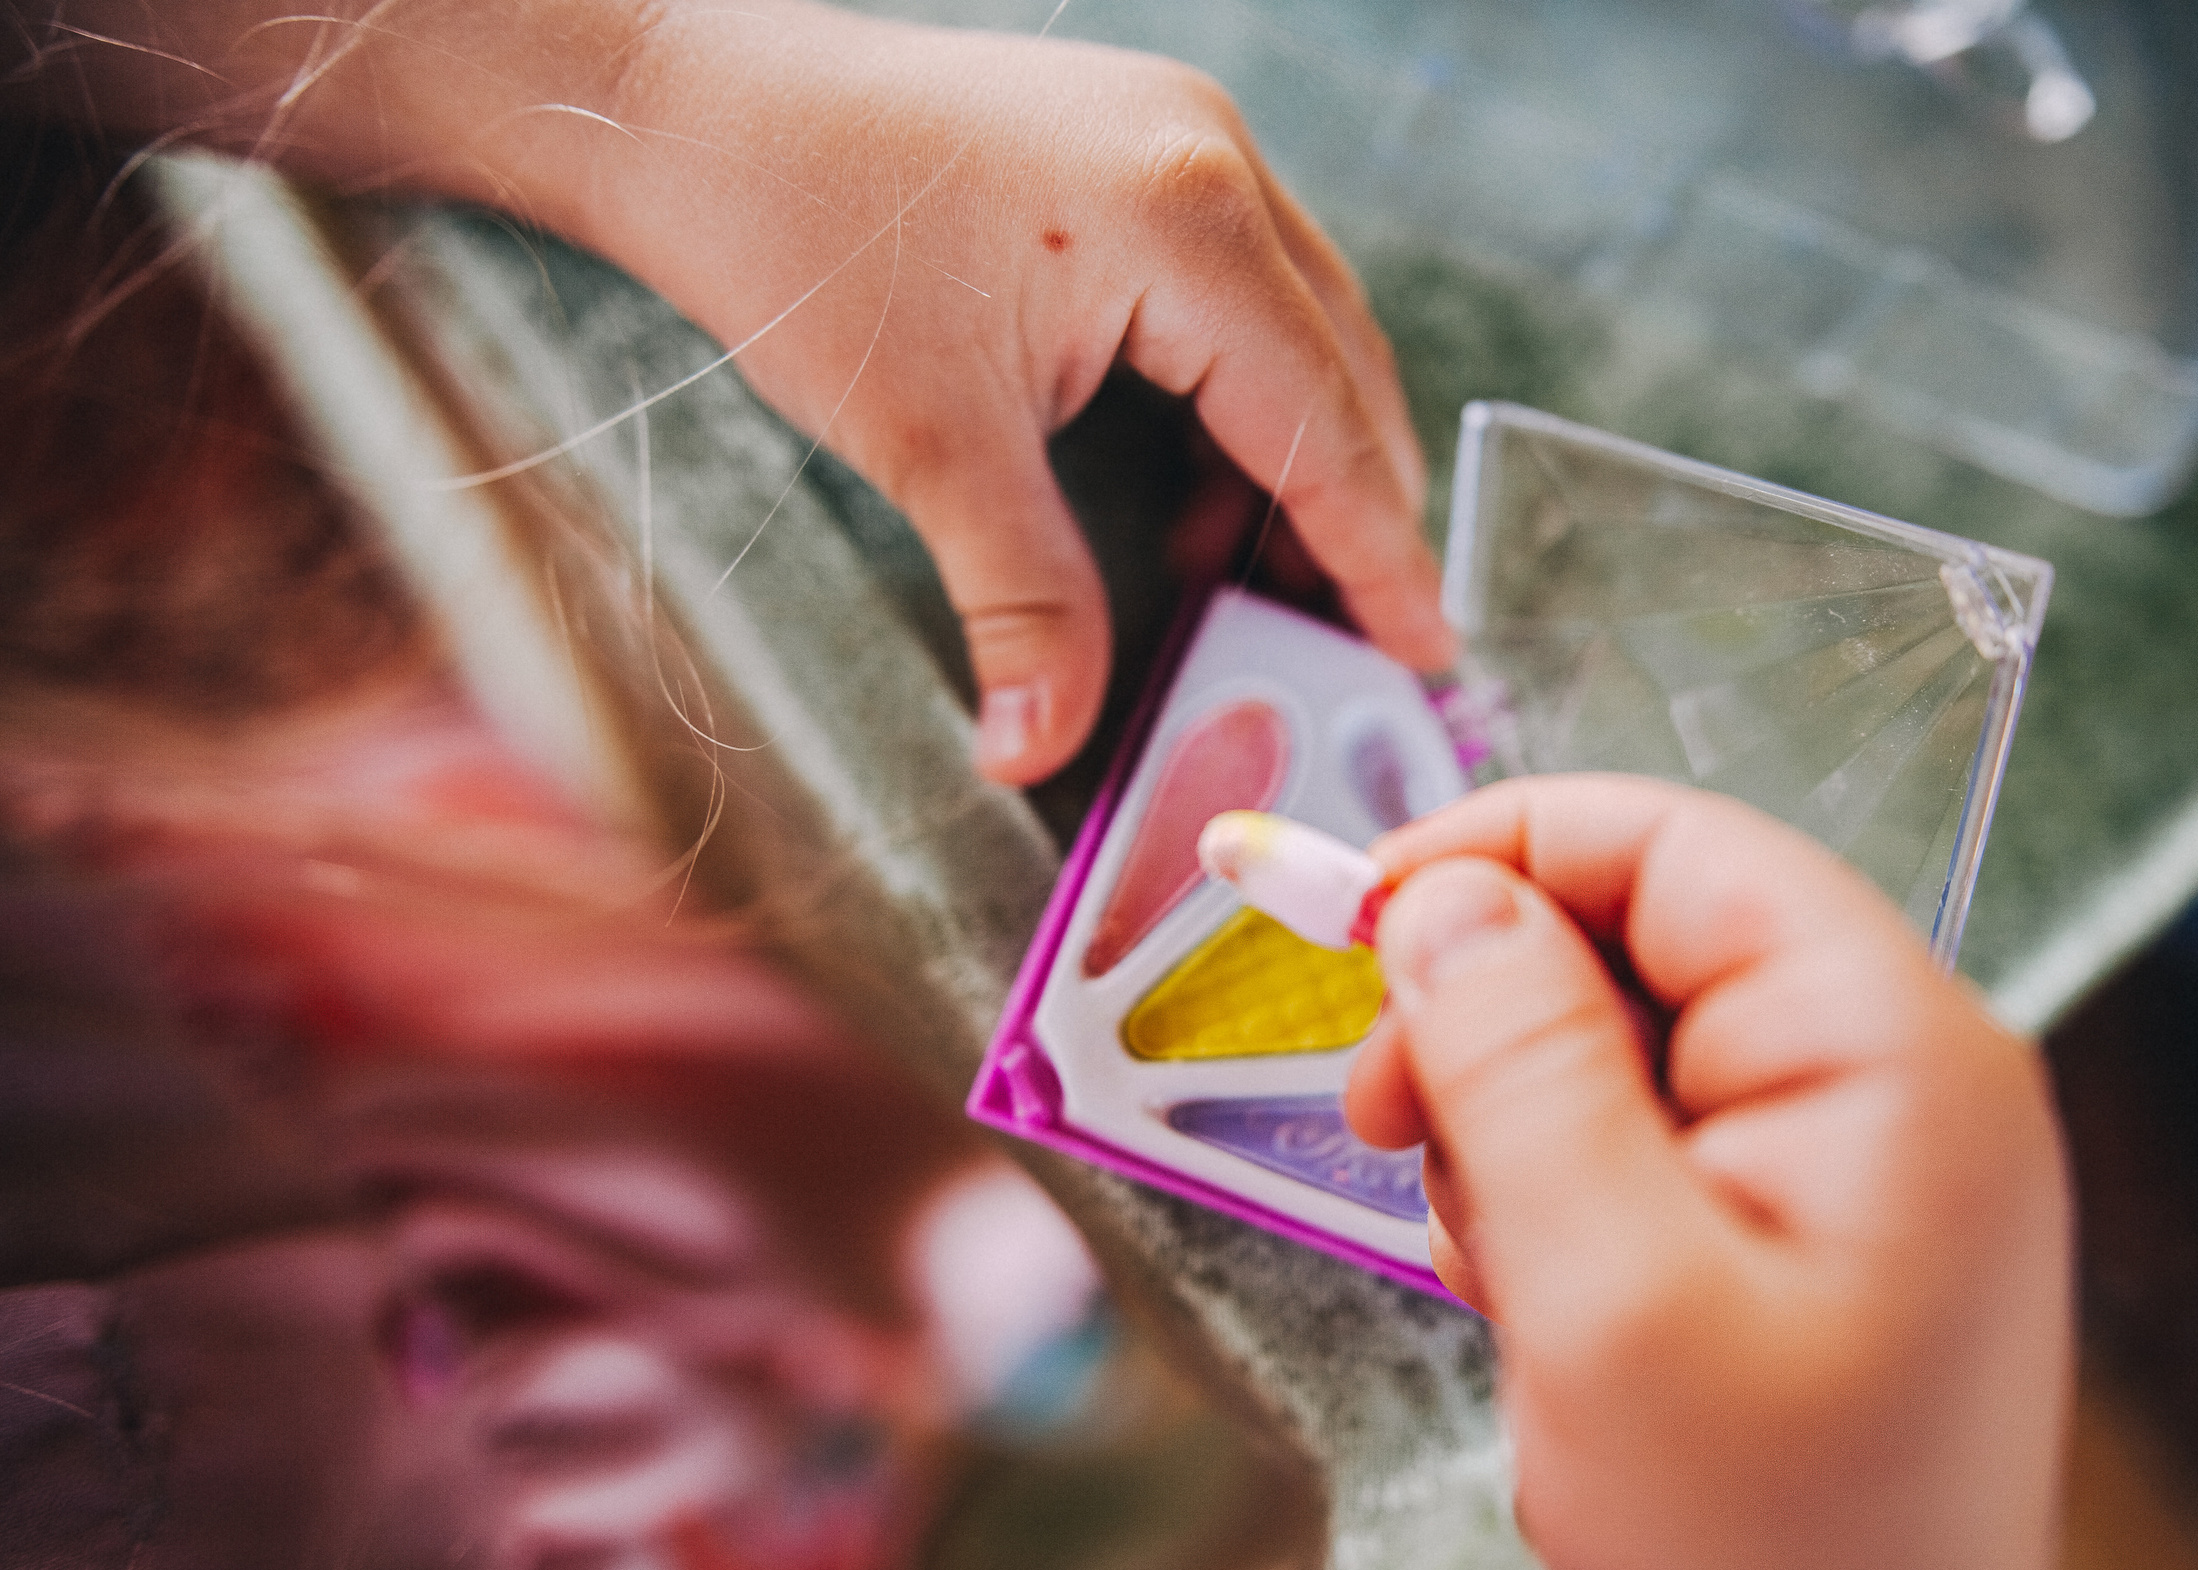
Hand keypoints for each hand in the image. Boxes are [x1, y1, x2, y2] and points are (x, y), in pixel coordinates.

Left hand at [4, 0, 1452, 782]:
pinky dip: (1238, 409)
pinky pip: (1240, 301)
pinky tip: (1196, 498)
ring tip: (1255, 592)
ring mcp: (1185, 144)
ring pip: (1300, 337)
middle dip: (1351, 517)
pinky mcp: (1142, 154)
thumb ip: (1021, 603)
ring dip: (1292, 468)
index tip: (1424, 651)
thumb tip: (1043, 749)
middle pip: (1342, 373)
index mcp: (1188, 220)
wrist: (690, 107)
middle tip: (1352, 648)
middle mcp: (1214, 164)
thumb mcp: (930, 445)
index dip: (1379, 550)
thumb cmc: (803, 240)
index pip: (1326, 418)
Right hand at [1343, 776, 2070, 1569]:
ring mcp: (1873, 1159)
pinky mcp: (1826, 1229)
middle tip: (1389, 1122)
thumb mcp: (1607, 1294)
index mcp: (1896, 1051)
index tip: (1354, 919)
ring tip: (1506, 1266)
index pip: (1679, 845)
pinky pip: (1662, 1136)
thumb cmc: (1767, 1559)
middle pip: (1651, 933)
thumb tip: (1441, 897)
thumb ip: (1521, 1065)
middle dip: (1498, 1010)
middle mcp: (1905, 1075)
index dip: (1502, 850)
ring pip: (1636, 1038)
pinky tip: (1549, 1299)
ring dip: (1524, 1120)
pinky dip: (1569, 1190)